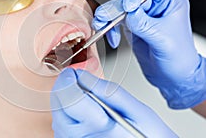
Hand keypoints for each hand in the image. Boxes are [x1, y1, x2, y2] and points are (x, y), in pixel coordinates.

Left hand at [51, 68, 176, 137]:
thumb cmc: (148, 137)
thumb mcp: (137, 109)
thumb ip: (107, 90)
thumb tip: (82, 75)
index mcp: (98, 126)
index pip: (68, 96)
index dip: (67, 80)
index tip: (71, 73)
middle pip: (58, 106)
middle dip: (64, 89)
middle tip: (76, 82)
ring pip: (58, 118)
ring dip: (65, 103)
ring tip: (83, 101)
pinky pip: (61, 129)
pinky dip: (68, 117)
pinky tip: (82, 114)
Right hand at [92, 0, 205, 108]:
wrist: (173, 77)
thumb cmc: (179, 58)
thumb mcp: (164, 40)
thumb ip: (145, 25)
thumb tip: (128, 14)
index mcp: (169, 1)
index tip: (128, 6)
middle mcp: (154, 5)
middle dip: (115, 8)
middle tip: (105, 19)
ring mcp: (141, 15)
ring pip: (119, 9)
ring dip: (107, 18)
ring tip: (100, 27)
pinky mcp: (131, 26)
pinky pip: (115, 22)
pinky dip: (109, 29)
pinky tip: (112, 40)